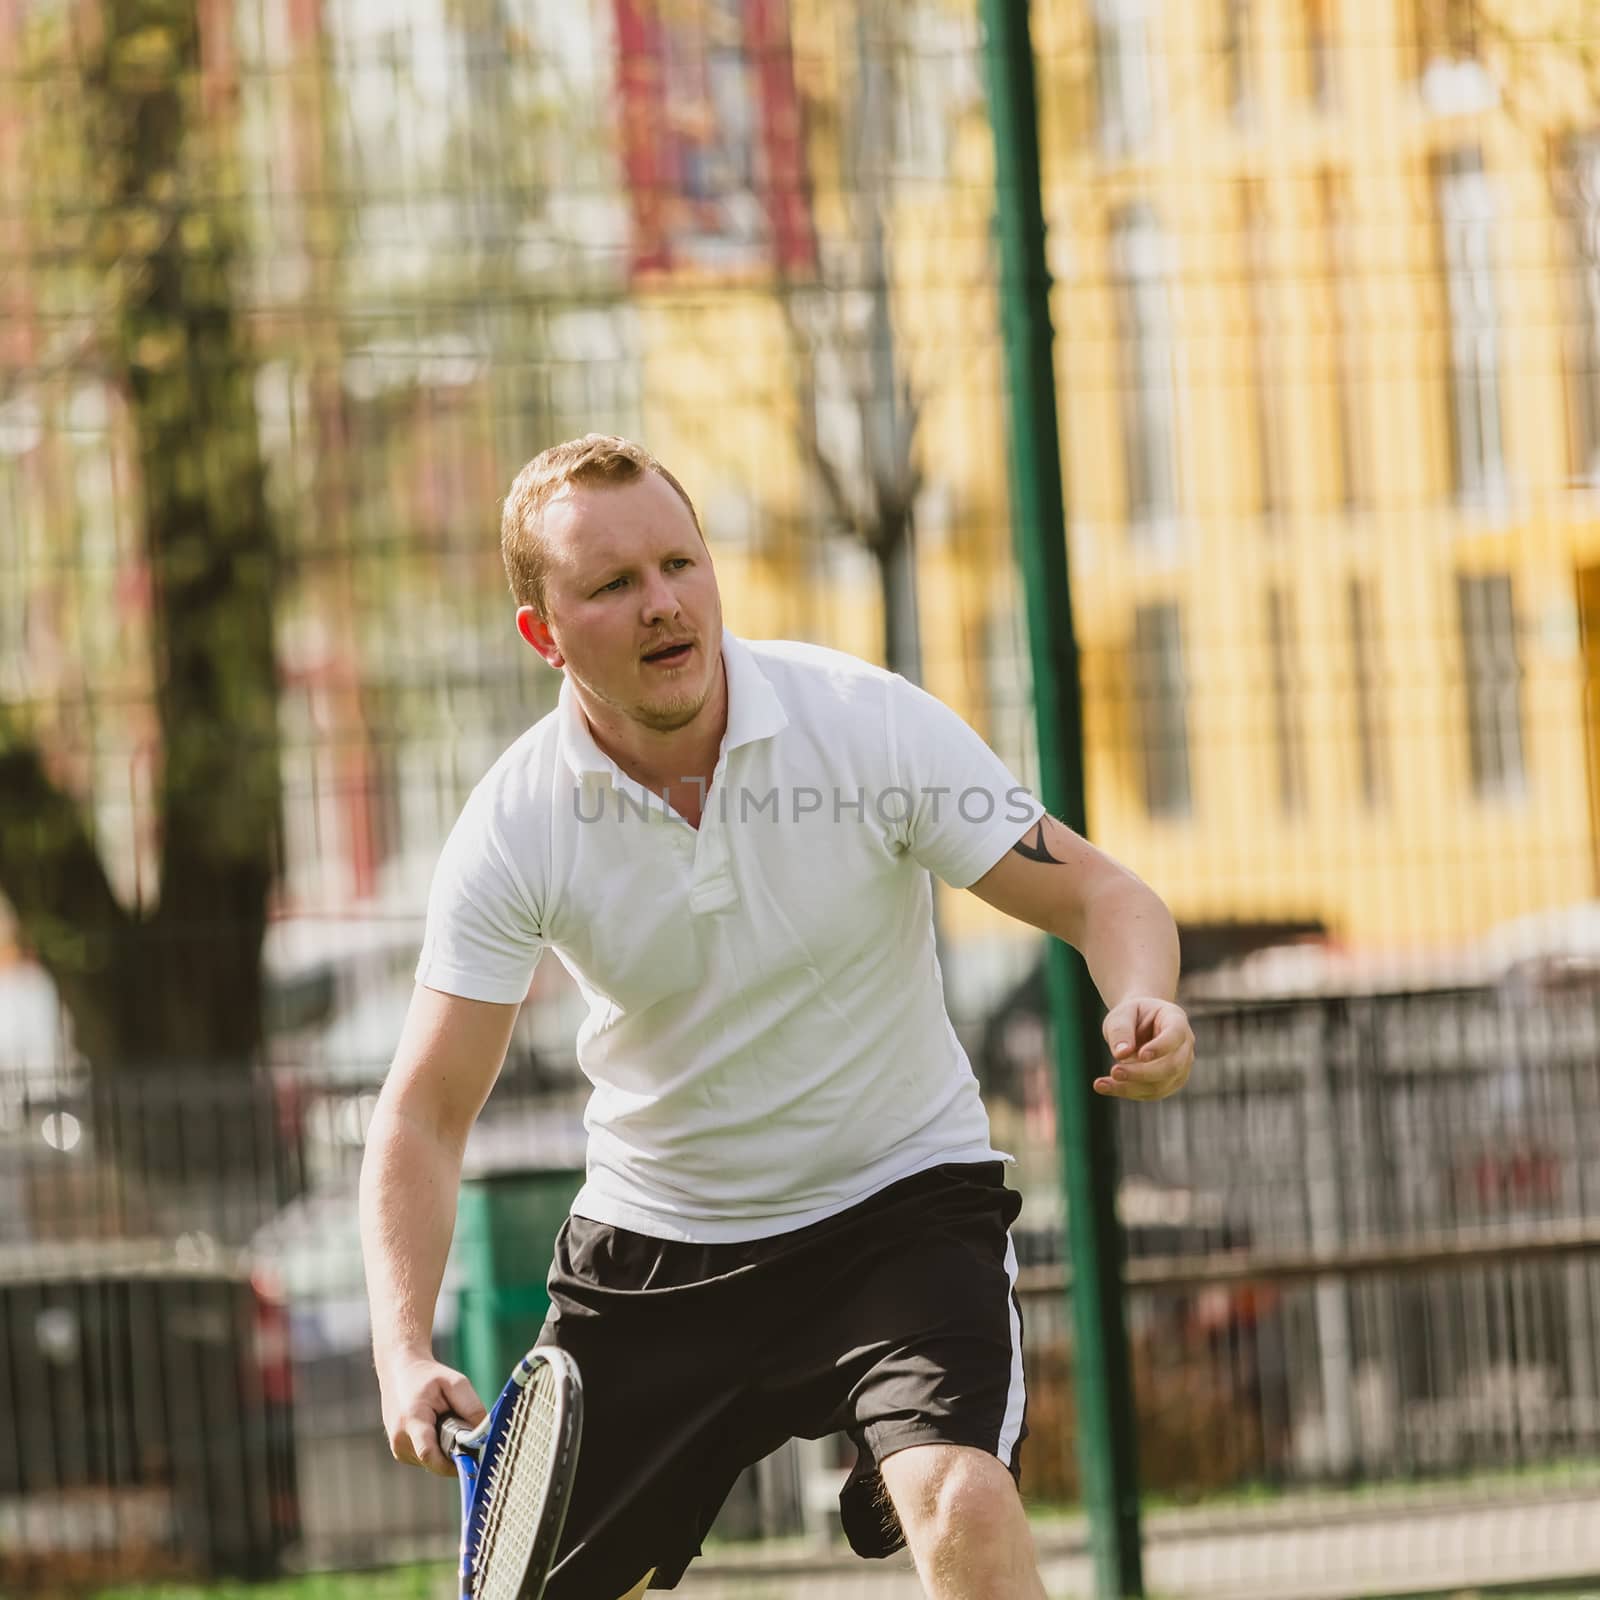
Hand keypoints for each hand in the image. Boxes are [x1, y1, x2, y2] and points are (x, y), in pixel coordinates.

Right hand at [378, 1352, 486, 1476]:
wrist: (400, 1371)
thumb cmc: (429, 1377)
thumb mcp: (455, 1383)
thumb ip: (472, 1408)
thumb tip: (484, 1436)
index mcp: (412, 1421)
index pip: (429, 1454)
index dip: (452, 1463)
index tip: (472, 1461)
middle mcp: (400, 1440)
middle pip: (435, 1461)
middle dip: (453, 1453)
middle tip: (463, 1431)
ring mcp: (398, 1448)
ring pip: (431, 1463)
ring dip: (444, 1450)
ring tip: (444, 1423)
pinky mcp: (400, 1452)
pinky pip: (426, 1459)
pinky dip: (436, 1448)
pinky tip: (436, 1428)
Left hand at [1095, 997, 1193, 1100]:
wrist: (1140, 1024)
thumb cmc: (1132, 1015)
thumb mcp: (1122, 1014)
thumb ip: (1121, 1030)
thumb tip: (1121, 1054)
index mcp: (1176, 1019)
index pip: (1175, 1035)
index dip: (1161, 1047)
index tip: (1141, 1055)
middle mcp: (1184, 1046)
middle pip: (1171, 1066)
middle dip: (1142, 1073)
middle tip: (1114, 1071)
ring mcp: (1181, 1067)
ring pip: (1161, 1085)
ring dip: (1130, 1087)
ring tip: (1101, 1083)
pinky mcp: (1169, 1083)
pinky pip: (1150, 1093)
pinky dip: (1127, 1092)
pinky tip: (1104, 1086)